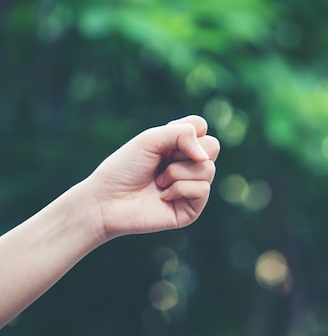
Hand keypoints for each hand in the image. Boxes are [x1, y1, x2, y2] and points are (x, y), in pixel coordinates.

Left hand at [84, 115, 219, 239]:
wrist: (107, 200)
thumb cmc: (125, 168)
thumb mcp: (150, 139)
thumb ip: (183, 134)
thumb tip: (205, 158)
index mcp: (180, 146)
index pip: (201, 127)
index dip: (183, 131)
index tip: (160, 144)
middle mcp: (190, 164)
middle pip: (212, 146)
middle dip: (183, 152)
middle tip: (162, 162)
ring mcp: (193, 186)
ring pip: (208, 168)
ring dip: (177, 172)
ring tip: (158, 181)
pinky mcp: (193, 208)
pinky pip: (203, 189)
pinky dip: (179, 189)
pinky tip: (162, 196)